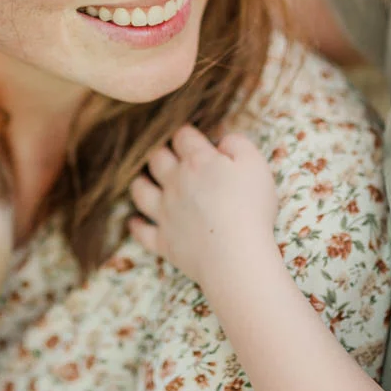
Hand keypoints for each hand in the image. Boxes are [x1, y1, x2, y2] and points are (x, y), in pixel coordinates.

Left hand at [129, 125, 278, 289]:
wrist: (235, 257)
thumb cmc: (250, 209)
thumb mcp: (255, 166)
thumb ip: (238, 144)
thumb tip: (223, 141)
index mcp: (197, 162)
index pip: (183, 136)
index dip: (187, 133)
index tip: (192, 137)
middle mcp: (175, 183)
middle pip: (156, 158)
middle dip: (161, 152)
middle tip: (168, 155)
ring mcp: (165, 213)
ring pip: (140, 191)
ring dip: (141, 182)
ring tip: (146, 180)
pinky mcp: (163, 241)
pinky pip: (141, 231)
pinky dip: (136, 225)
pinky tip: (135, 221)